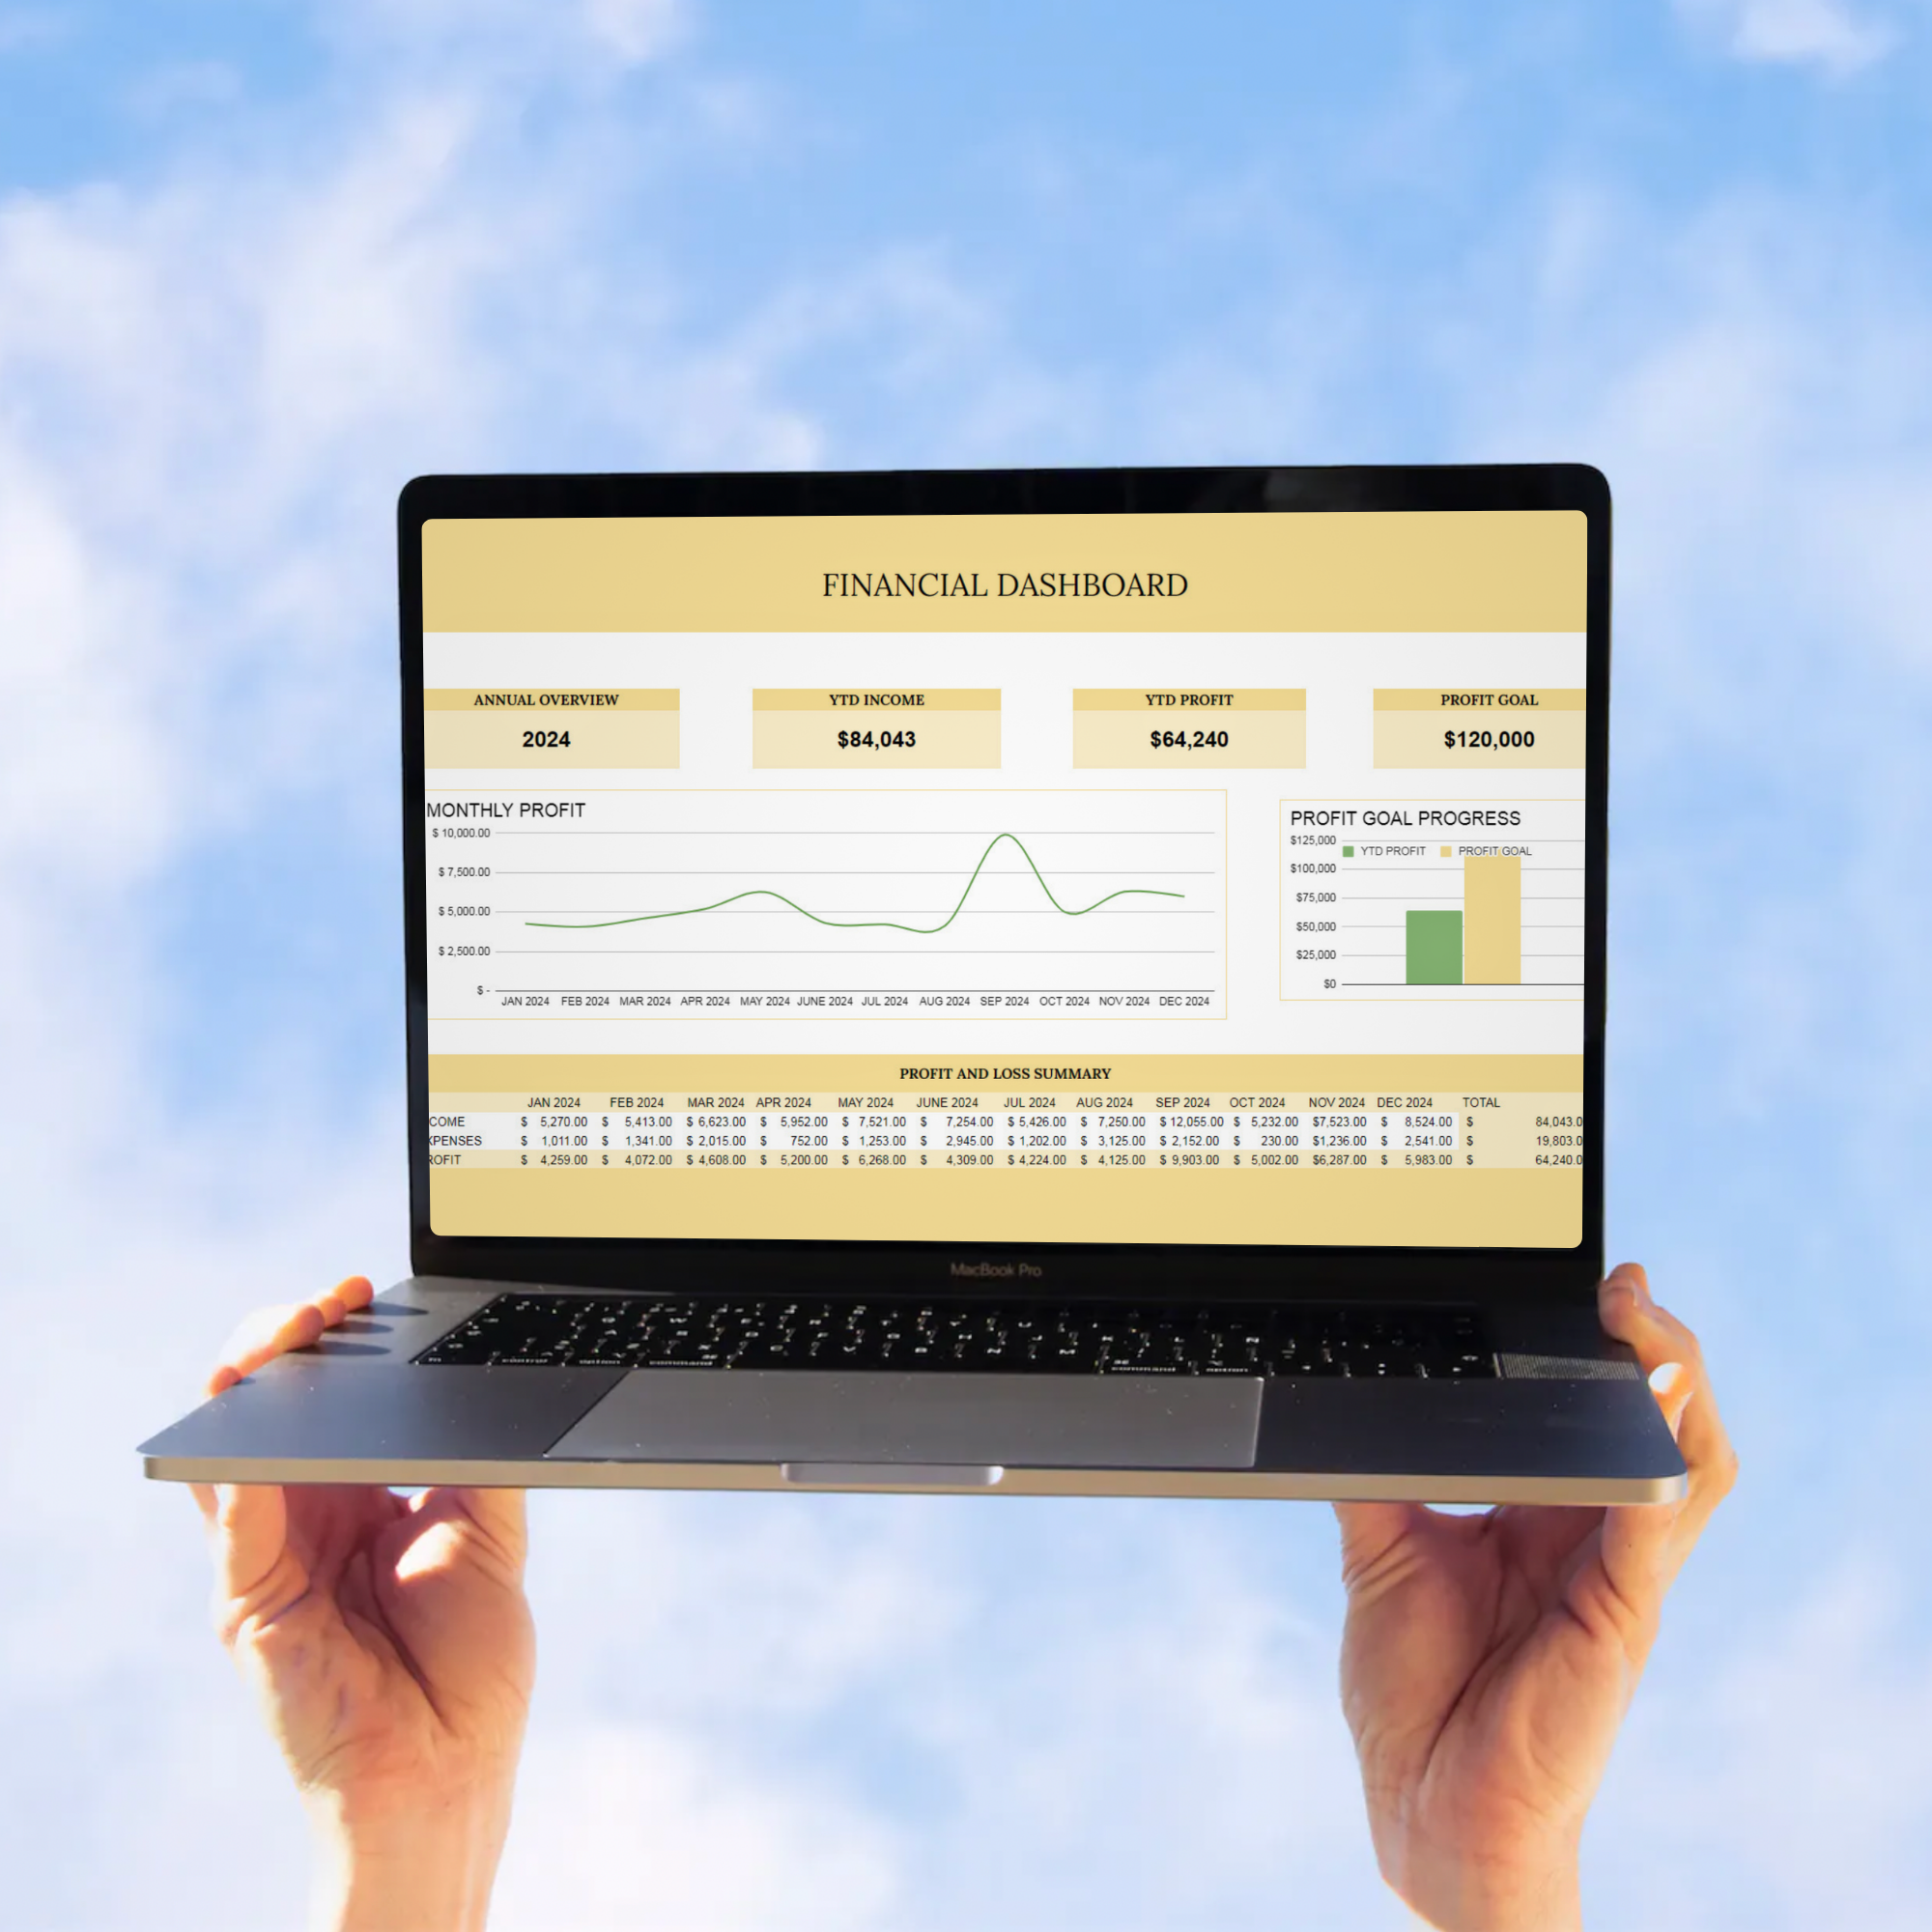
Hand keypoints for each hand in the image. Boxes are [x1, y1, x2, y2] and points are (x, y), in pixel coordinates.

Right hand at [193, 1279, 533, 1931]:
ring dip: (254, 1380)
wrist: (448, 1772)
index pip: (334, 1396)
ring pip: (234, 1441)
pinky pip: (230, 1517)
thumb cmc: (470, 1671)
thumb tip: (481, 1380)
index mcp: (364, 1494)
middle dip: (291, 1337)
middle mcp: (309, 1515)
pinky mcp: (247, 1599)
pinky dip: (238, 1467)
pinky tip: (260, 1428)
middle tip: (327, 1302)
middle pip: (275, 1403)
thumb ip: (475, 1457)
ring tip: (287, 1334)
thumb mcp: (491, 1537)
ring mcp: (271, 1552)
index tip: (366, 1292)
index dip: (344, 1339)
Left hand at [1333, 1264, 1735, 1931]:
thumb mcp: (1382, 1552)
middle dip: (1654, 1346)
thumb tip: (1344, 1387)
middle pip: (1659, 1424)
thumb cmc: (1413, 1690)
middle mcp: (1593, 1537)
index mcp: (1544, 1514)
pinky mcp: (1621, 1617)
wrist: (1422, 1804)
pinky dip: (1660, 1472)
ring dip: (1675, 1387)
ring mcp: (1616, 1574)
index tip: (1591, 1283)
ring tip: (1645, 1324)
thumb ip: (1378, 1469)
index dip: (1606, 1349)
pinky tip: (1648, 1418)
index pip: (1597, 1414)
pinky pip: (1658, 1531)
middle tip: (1621, 1285)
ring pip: (1688, 1463)